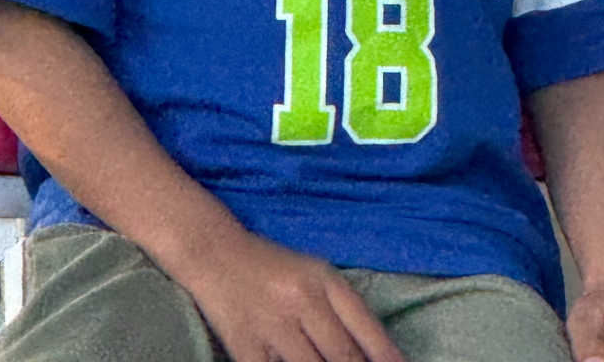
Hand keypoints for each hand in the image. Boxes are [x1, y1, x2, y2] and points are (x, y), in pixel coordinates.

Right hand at [182, 228, 407, 361]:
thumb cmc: (275, 267)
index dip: (387, 360)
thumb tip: (382, 356)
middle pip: (343, 357)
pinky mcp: (245, 344)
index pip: (366, 330)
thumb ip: (347, 311)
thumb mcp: (317, 274)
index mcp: (325, 281)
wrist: (216, 252)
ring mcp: (273, 325)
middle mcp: (303, 301)